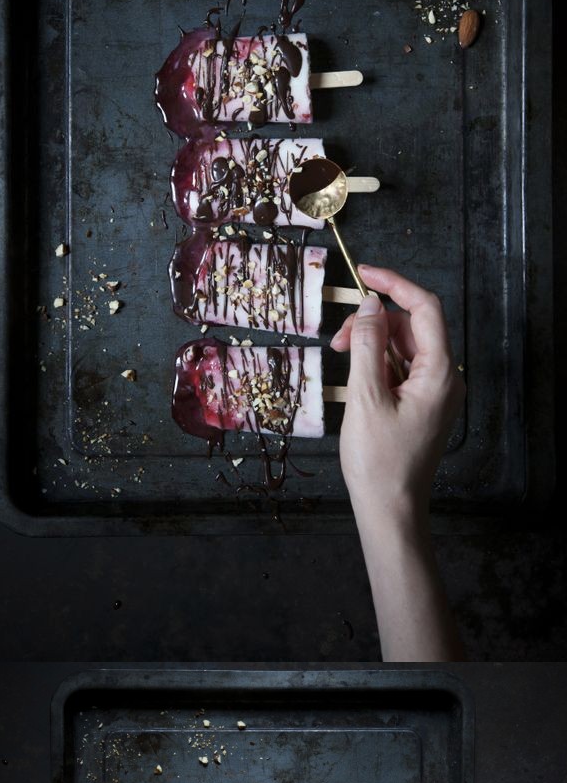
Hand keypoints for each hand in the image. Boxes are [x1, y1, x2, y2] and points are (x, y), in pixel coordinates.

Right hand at [331, 265, 464, 528]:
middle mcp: (445, 378)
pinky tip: (354, 378)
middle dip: (373, 323)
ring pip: (404, 347)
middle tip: (336, 338)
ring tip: (340, 358)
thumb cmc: (379, 461)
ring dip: (371, 344)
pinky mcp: (422, 404)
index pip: (425, 309)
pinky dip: (376, 364)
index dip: (395, 284)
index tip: (363, 274)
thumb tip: (370, 306)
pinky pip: (401, 369)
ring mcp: (435, 392)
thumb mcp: (365, 398)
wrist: (390, 508)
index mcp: (440, 373)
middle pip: (412, 327)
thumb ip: (367, 346)